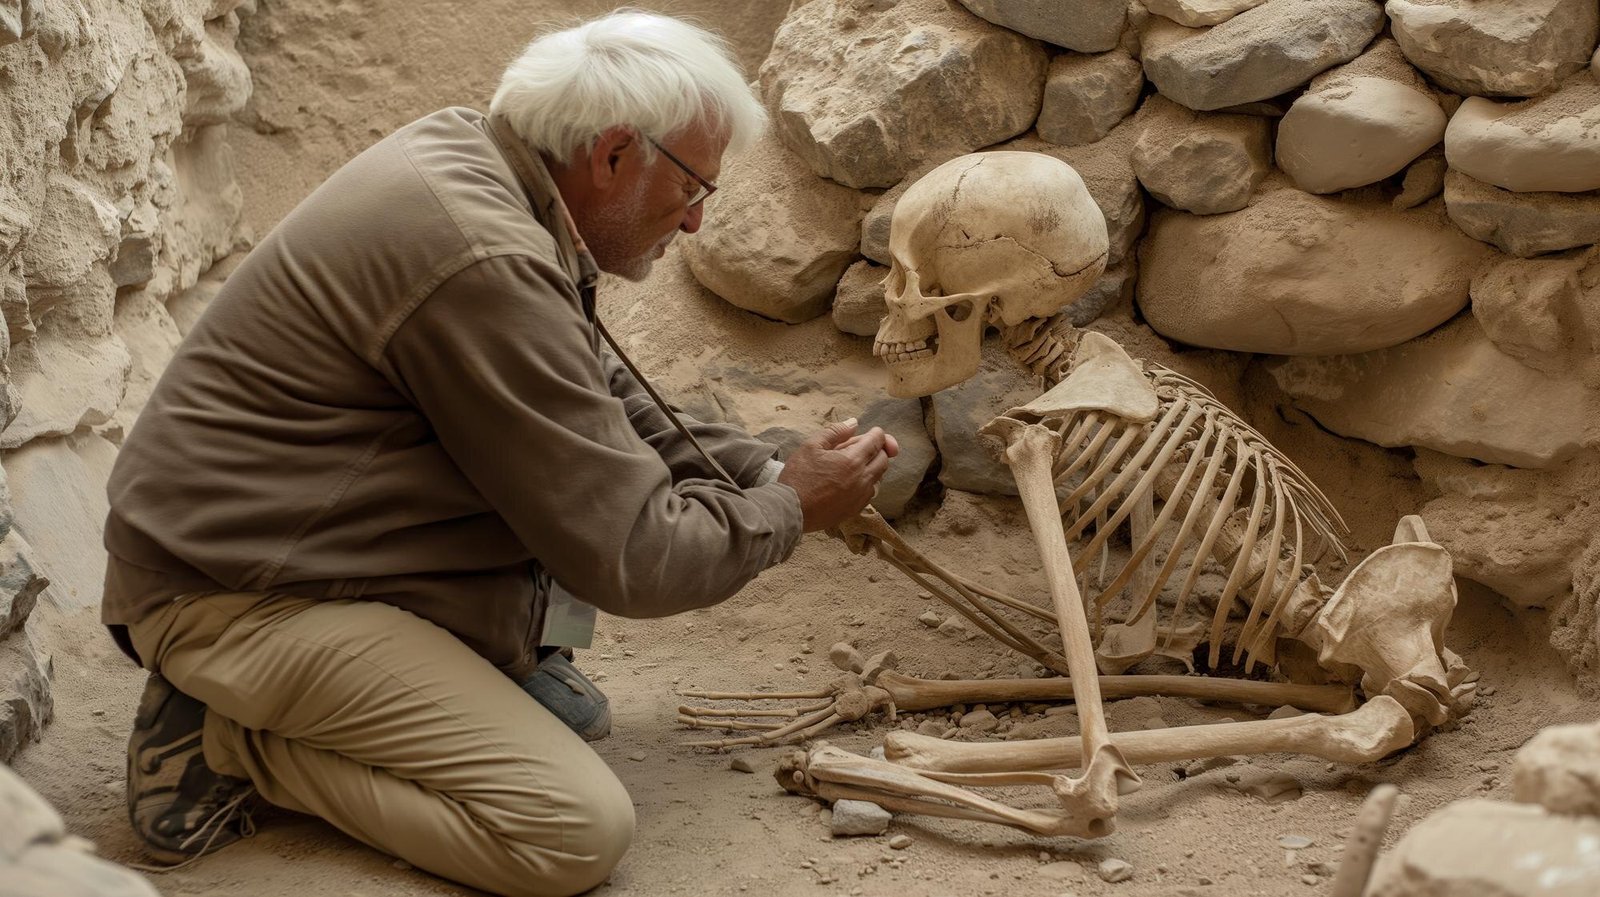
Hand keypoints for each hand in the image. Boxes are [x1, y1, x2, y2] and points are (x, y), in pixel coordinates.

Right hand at [777, 418, 899, 532]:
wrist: (791, 510)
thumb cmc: (798, 476)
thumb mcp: (812, 446)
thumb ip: (835, 432)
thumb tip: (853, 423)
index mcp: (852, 460)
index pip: (877, 441)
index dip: (878, 433)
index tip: (874, 432)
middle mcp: (862, 479)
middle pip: (883, 459)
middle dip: (877, 449)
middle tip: (862, 447)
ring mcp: (861, 496)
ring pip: (879, 477)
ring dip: (872, 467)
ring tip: (854, 464)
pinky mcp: (856, 509)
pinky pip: (871, 493)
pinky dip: (867, 483)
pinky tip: (851, 481)